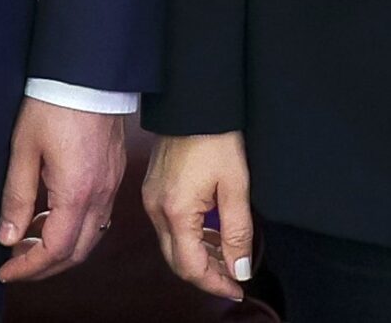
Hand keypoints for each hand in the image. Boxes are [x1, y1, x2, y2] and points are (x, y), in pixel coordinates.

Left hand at [0, 99, 128, 281]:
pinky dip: (74, 227)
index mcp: (77, 193)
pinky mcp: (114, 172)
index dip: (28, 268)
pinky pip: (98, 215)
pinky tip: (51, 215)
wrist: (89, 72)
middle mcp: (100, 195)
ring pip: (91, 236)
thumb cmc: (54, 104)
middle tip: (15, 264)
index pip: (55, 250)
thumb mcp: (23, 149)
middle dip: (45, 266)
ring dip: (60, 248)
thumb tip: (7, 237)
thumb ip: (16, 197)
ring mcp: (111, 184)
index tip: (5, 272)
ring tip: (29, 240)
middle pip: (77, 252)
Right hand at [143, 132, 255, 300]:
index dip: (216, 284)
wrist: (194, 102)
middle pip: (178, 261)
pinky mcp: (154, 190)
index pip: (191, 267)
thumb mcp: (236, 186)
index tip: (237, 289)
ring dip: (199, 256)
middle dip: (207, 274)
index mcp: (175, 211)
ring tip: (228, 255)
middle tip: (234, 277)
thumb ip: (238, 233)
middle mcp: (156, 209)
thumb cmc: (215, 137)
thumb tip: (239, 269)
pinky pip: (169, 227)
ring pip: (172, 245)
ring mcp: (152, 199)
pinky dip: (190, 237)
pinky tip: (211, 233)